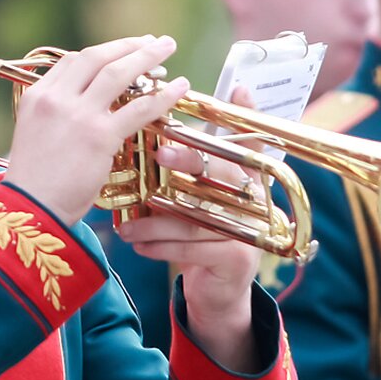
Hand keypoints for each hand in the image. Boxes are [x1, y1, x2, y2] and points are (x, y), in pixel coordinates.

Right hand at [3, 35, 187, 226]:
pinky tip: (179, 88)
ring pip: (118, 73)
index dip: (102, 52)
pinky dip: (163, 95)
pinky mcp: (99, 136)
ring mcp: (78, 115)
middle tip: (151, 40)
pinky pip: (139, 108)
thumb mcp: (34, 136)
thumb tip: (84, 109)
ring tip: (167, 48)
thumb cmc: (35, 183)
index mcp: (37, 97)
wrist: (30, 208)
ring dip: (147, 57)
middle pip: (96, 58)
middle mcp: (56, 99)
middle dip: (128, 45)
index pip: (72, 61)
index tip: (123, 51)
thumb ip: (56, 116)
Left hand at [116, 130, 260, 372]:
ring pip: (196, 217)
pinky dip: (160, 247)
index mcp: (246, 176)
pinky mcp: (237, 259)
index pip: (247, 141)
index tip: (231, 91)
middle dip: (187, 161)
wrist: (218, 288)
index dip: (245, 115)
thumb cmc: (200, 230)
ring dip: (155, 221)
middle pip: (220, 173)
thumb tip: (159, 114)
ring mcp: (249, 230)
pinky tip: (138, 246)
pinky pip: (192, 249)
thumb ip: (186, 161)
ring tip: (125, 226)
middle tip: (157, 154)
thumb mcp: (195, 194)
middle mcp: (254, 199)